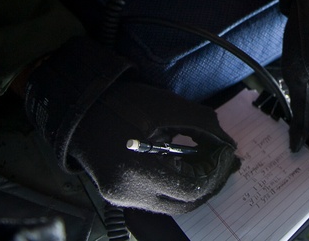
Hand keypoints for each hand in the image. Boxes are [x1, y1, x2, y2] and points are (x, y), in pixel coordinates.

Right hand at [24, 37, 239, 214]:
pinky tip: (187, 164)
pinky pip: (158, 198)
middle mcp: (128, 194)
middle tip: (223, 158)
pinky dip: (177, 184)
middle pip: (185, 203)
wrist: (80, 108)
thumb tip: (228, 144)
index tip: (227, 152)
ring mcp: (122, 198)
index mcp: (137, 172)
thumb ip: (202, 124)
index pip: (192, 188)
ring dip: (195, 184)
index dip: (216, 172)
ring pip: (173, 204)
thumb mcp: (166, 107)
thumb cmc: (121, 104)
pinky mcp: (120, 194)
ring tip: (208, 159)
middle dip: (209, 181)